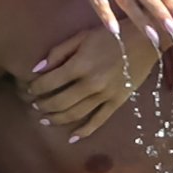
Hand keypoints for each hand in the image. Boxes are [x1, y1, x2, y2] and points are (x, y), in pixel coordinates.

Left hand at [19, 23, 163, 139]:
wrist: (144, 40)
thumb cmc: (109, 35)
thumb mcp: (82, 37)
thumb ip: (58, 52)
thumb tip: (36, 69)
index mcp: (80, 65)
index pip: (49, 82)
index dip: (35, 88)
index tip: (29, 89)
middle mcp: (91, 84)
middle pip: (59, 102)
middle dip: (43, 105)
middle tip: (34, 105)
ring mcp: (105, 95)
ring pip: (75, 114)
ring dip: (57, 119)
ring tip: (45, 119)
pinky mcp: (117, 102)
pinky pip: (98, 121)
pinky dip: (84, 131)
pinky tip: (72, 138)